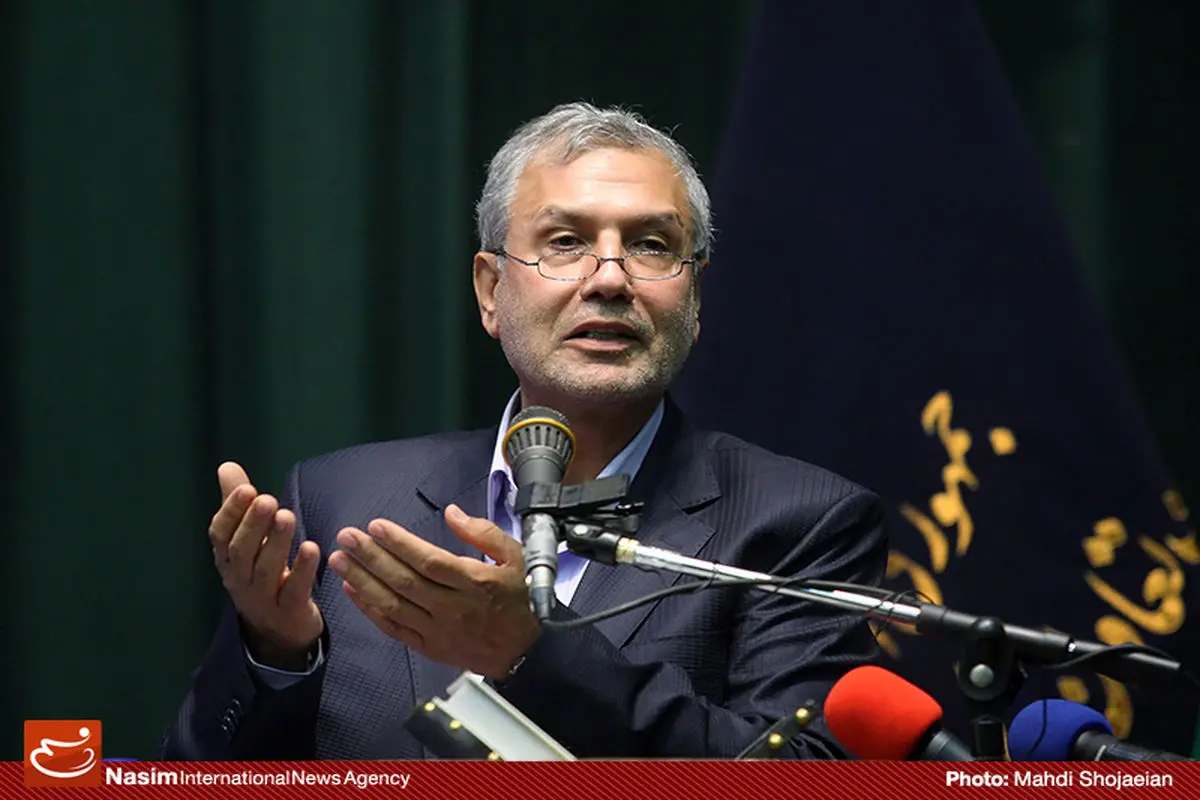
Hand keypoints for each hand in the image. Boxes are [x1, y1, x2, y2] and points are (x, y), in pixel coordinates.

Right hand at [208, 461, 323, 668]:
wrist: (278, 630)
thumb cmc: (261, 574)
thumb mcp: (247, 541)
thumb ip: (239, 505)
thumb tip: (226, 466)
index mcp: (228, 559)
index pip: (221, 535)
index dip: (231, 513)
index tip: (246, 489)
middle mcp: (239, 579)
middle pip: (242, 551)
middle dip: (253, 524)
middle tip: (268, 500)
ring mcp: (262, 598)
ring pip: (266, 570)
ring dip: (277, 542)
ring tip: (287, 517)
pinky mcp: (288, 611)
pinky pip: (293, 590)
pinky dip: (302, 570)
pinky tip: (311, 548)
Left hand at [328, 504, 538, 678]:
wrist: (523, 651)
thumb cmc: (516, 598)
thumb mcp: (514, 557)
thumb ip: (483, 532)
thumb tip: (451, 512)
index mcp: (474, 582)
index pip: (430, 561)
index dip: (401, 544)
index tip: (376, 526)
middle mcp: (452, 608)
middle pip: (405, 581)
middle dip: (372, 557)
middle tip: (346, 537)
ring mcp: (437, 630)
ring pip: (393, 604)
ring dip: (363, 581)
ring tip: (339, 561)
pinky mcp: (428, 647)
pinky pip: (393, 628)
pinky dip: (370, 610)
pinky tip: (352, 591)